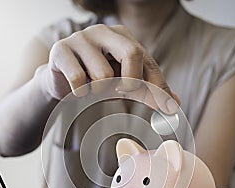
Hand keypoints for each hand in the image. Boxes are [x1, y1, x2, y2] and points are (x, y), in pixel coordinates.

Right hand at [46, 24, 178, 113]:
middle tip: (124, 93)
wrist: (60, 79)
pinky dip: (82, 93)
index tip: (167, 110)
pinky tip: (78, 90)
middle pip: (132, 52)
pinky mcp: (61, 50)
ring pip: (103, 74)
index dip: (158, 87)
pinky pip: (79, 80)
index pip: (147, 61)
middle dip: (132, 81)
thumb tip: (174, 105)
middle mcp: (103, 31)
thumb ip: (148, 91)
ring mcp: (81, 38)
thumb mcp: (124, 84)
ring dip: (101, 91)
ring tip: (93, 88)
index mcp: (123, 36)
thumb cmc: (96, 79)